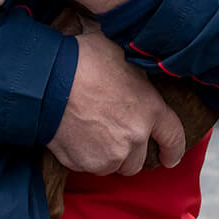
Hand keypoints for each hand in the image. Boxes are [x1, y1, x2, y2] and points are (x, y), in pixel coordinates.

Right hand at [48, 29, 184, 174]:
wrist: (44, 78)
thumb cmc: (80, 59)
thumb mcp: (117, 53)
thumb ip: (133, 71)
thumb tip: (136, 66)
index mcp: (148, 109)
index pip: (173, 137)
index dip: (172, 149)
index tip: (168, 157)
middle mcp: (134, 138)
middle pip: (139, 159)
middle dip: (128, 149)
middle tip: (111, 131)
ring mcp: (108, 155)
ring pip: (113, 165)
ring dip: (106, 154)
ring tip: (89, 130)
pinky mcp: (83, 163)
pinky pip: (87, 165)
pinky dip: (83, 154)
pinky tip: (73, 133)